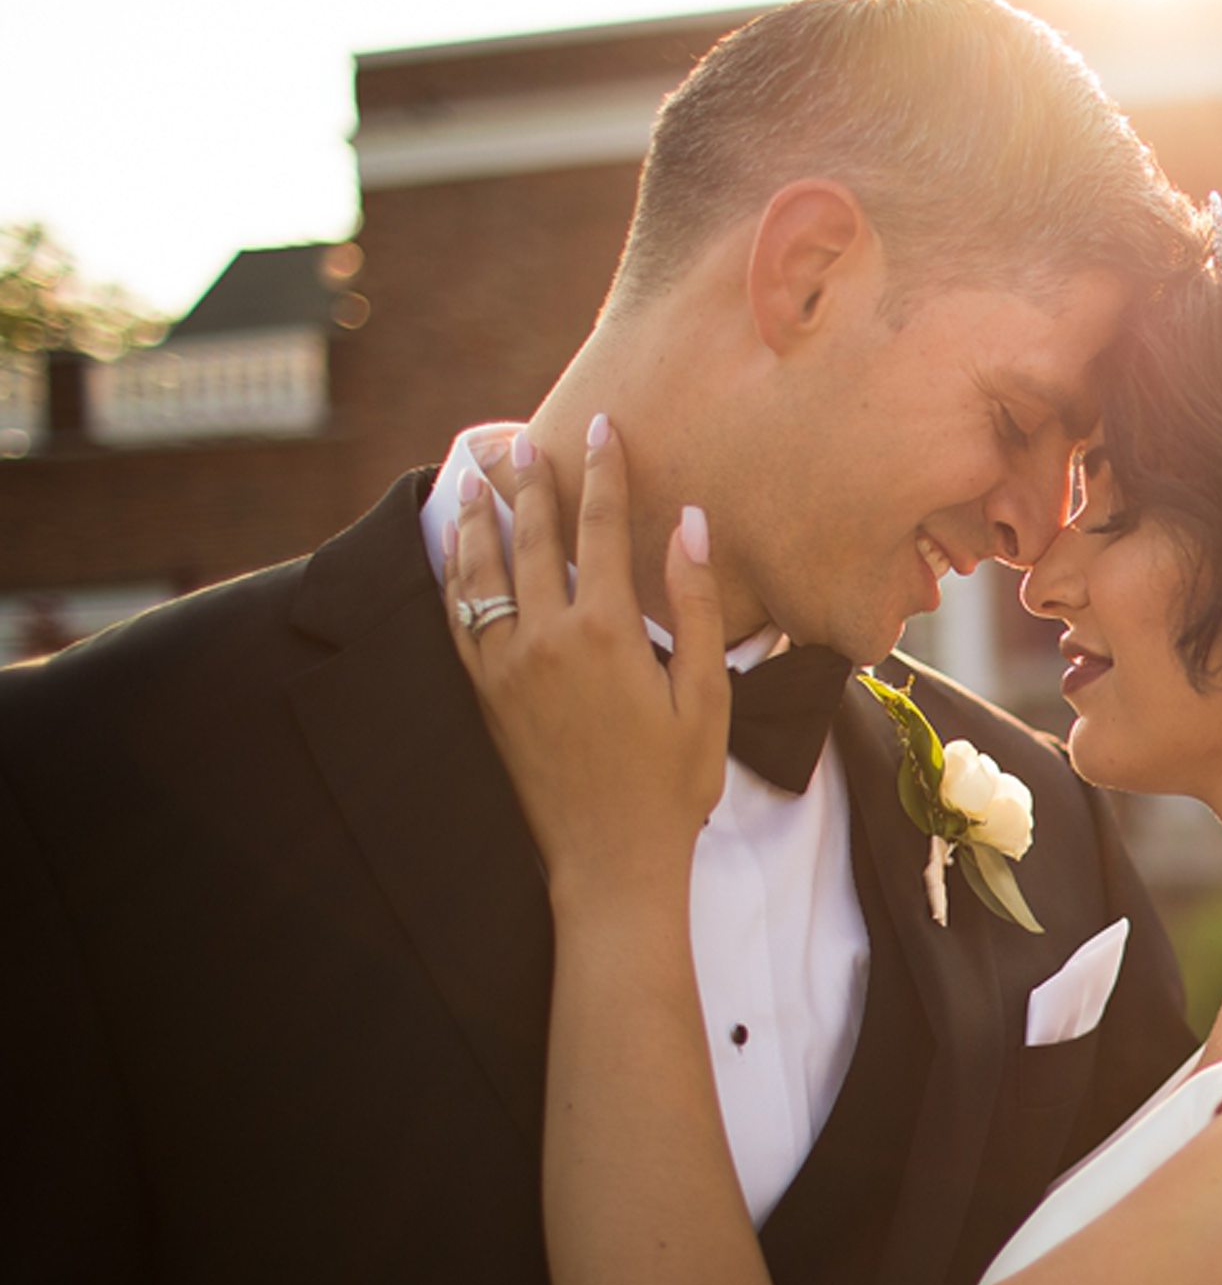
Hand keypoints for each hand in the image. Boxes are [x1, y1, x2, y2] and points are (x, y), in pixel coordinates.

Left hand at [443, 418, 728, 901]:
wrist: (610, 858)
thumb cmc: (673, 782)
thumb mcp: (706, 696)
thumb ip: (693, 606)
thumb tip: (690, 525)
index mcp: (604, 632)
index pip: (599, 528)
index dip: (602, 472)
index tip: (602, 427)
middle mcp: (544, 638)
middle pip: (532, 536)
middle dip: (531, 481)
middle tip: (525, 440)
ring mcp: (504, 666)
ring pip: (479, 570)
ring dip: (477, 518)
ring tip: (476, 479)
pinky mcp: (484, 695)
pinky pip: (457, 618)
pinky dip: (453, 576)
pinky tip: (455, 556)